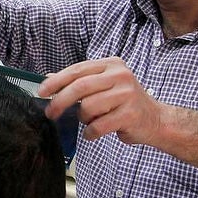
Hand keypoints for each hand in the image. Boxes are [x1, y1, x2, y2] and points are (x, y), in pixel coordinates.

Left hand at [38, 57, 161, 144]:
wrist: (155, 119)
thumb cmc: (125, 103)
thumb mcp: (104, 86)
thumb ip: (80, 81)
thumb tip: (48, 78)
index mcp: (112, 65)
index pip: (77, 70)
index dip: (56, 81)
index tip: (42, 92)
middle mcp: (120, 75)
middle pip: (80, 87)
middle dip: (60, 101)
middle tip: (50, 113)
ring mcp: (127, 94)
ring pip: (88, 107)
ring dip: (83, 119)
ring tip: (91, 121)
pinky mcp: (130, 114)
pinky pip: (98, 125)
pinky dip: (91, 132)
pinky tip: (94, 133)